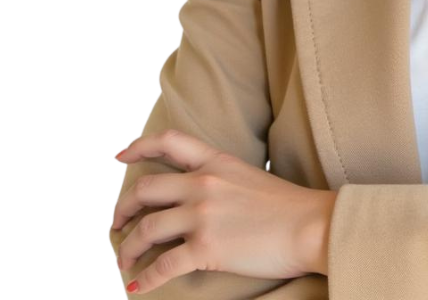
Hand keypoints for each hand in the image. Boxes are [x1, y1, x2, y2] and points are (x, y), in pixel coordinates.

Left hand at [111, 129, 326, 292]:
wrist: (310, 226)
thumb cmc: (288, 206)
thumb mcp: (248, 176)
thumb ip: (219, 178)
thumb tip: (197, 195)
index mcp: (215, 162)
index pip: (168, 141)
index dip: (138, 147)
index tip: (120, 158)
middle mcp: (203, 184)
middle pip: (145, 189)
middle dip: (122, 209)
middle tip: (116, 224)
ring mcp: (202, 216)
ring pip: (146, 229)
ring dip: (128, 248)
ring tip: (125, 260)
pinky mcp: (206, 248)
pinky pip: (163, 266)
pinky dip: (145, 279)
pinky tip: (138, 288)